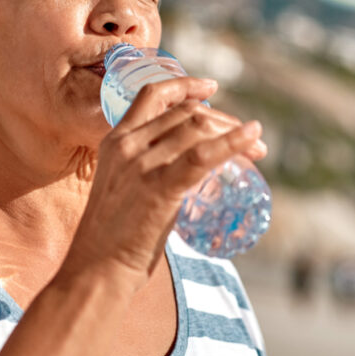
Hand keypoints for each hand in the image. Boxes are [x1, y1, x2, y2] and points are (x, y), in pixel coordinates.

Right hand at [64, 77, 265, 289]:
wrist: (97, 270)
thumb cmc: (112, 239)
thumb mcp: (121, 189)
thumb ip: (143, 172)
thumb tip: (183, 172)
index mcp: (114, 141)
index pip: (153, 96)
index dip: (185, 86)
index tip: (211, 89)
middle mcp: (127, 145)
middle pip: (186, 113)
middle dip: (223, 120)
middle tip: (249, 138)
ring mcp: (142, 165)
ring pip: (198, 129)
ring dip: (235, 133)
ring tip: (258, 150)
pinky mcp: (159, 188)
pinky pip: (203, 156)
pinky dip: (233, 142)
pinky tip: (253, 138)